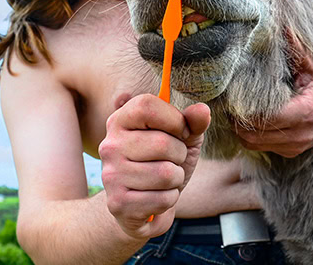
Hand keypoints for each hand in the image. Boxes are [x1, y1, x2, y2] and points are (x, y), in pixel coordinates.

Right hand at [99, 94, 210, 238]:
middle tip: (170, 161)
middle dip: (179, 155)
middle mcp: (110, 145)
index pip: (146, 106)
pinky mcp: (117, 203)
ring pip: (165, 173)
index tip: (181, 132)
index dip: (173, 119)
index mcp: (120, 120)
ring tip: (164, 180)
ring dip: (175, 179)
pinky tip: (157, 197)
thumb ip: (192, 122)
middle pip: (162, 143)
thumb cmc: (163, 163)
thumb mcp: (181, 138)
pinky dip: (169, 199)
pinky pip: (162, 199)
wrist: (145, 207)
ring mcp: (111, 174)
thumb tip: (202, 110)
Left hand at [235, 56, 312, 157]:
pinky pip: (262, 147)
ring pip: (254, 144)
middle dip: (236, 120)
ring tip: (233, 110)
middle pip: (254, 135)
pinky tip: (247, 119)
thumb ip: (295, 46)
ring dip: (240, 130)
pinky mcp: (293, 151)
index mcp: (307, 111)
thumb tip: (279, 25)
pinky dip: (251, 136)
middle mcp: (303, 134)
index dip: (244, 108)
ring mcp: (298, 146)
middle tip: (226, 103)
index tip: (232, 95)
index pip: (264, 118)